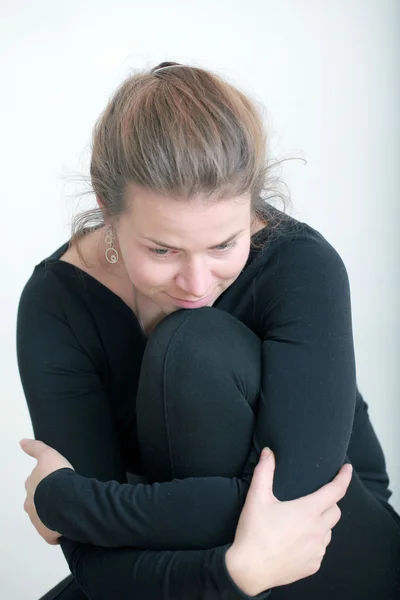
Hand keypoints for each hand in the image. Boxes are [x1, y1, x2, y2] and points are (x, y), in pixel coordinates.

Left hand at [20, 438, 74, 544]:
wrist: (64, 498)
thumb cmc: (56, 477)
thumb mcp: (48, 455)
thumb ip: (35, 448)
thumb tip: (21, 442)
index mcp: (31, 488)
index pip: (34, 484)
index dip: (44, 482)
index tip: (53, 480)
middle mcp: (31, 505)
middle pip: (38, 502)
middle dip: (47, 499)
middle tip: (63, 495)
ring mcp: (38, 520)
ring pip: (45, 517)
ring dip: (54, 514)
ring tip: (69, 508)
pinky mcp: (48, 533)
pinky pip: (53, 533)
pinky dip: (59, 530)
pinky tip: (70, 524)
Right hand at [225, 448, 351, 594]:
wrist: (249, 570)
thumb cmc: (254, 532)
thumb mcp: (257, 497)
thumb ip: (264, 471)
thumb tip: (268, 452)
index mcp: (308, 511)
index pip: (335, 491)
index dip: (343, 477)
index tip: (347, 468)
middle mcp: (318, 531)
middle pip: (335, 511)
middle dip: (330, 501)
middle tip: (314, 498)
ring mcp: (317, 550)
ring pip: (329, 531)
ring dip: (321, 523)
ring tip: (302, 520)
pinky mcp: (312, 565)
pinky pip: (320, 549)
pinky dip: (314, 541)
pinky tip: (297, 540)